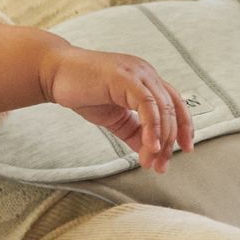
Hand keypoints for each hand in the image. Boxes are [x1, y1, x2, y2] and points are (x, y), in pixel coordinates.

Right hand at [45, 47, 193, 172]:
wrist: (54, 73)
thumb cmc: (83, 91)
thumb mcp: (115, 118)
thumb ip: (134, 132)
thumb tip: (150, 153)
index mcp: (147, 81)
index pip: (175, 104)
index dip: (184, 127)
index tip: (185, 150)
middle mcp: (147, 74)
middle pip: (172, 110)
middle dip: (170, 142)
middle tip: (161, 165)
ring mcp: (137, 73)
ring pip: (162, 108)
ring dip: (161, 138)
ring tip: (153, 161)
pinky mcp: (124, 77)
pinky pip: (147, 104)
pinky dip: (152, 126)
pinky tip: (150, 145)